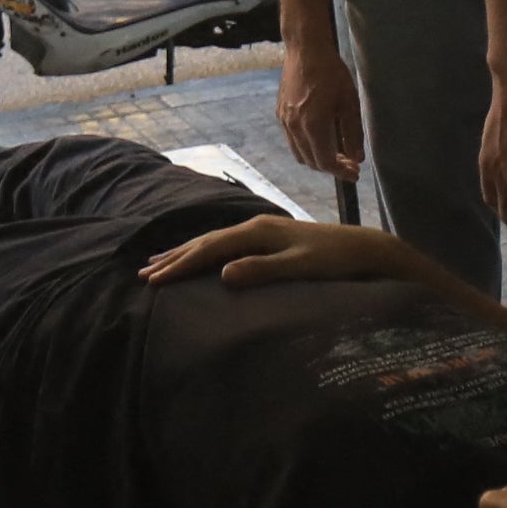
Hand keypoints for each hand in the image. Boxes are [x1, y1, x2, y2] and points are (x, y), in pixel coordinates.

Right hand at [139, 212, 410, 289]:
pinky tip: (202, 257)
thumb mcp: (299, 268)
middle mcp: (256, 227)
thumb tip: (223, 273)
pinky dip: (206, 251)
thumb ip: (262, 270)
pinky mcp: (270, 238)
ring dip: (186, 253)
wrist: (363, 249)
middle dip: (174, 257)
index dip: (181, 264)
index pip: (210, 248)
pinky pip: (226, 244)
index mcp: (258, 232)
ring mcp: (262, 231)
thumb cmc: (334, 261)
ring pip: (214, 241)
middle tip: (143, 273)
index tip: (155, 280)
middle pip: (206, 241)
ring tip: (160, 263)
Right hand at [277, 39, 365, 179]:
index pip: (326, 162)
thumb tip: (357, 158)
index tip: (355, 173)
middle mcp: (295, 127)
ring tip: (336, 153)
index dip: (341, 172)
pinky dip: (307, 147)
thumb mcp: (349, 102)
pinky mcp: (280, 113)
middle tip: (349, 164)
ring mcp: (285, 121)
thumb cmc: (331, 72)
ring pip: (300, 154)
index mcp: (313, 125)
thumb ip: (353, 133)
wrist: (305, 50)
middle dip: (332, 167)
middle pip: (311, 162)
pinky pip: (292, 140)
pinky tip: (321, 137)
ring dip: (318, 159)